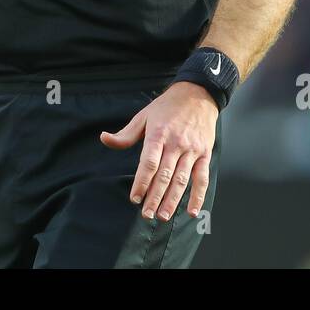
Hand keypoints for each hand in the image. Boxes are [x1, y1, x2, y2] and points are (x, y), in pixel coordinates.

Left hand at [100, 82, 218, 220]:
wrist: (198, 94)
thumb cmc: (167, 107)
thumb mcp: (143, 116)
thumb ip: (126, 134)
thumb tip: (104, 139)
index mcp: (158, 134)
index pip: (149, 163)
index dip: (141, 182)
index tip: (135, 198)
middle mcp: (175, 143)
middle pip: (164, 175)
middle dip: (155, 197)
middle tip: (147, 214)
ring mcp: (192, 150)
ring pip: (182, 179)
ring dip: (173, 200)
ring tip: (163, 216)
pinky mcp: (204, 154)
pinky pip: (202, 178)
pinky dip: (198, 196)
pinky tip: (192, 210)